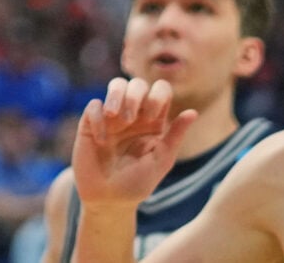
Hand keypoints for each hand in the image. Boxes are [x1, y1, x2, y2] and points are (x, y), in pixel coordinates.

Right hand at [72, 77, 198, 209]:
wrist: (109, 200)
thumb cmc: (137, 183)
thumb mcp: (161, 160)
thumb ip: (175, 136)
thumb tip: (193, 112)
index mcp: (153, 121)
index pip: (160, 90)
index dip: (158, 95)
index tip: (153, 116)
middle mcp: (133, 114)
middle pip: (137, 83)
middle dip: (136, 95)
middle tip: (132, 118)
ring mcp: (112, 117)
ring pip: (115, 85)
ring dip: (116, 95)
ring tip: (116, 116)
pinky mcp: (90, 123)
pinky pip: (94, 106)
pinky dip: (98, 118)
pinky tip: (102, 140)